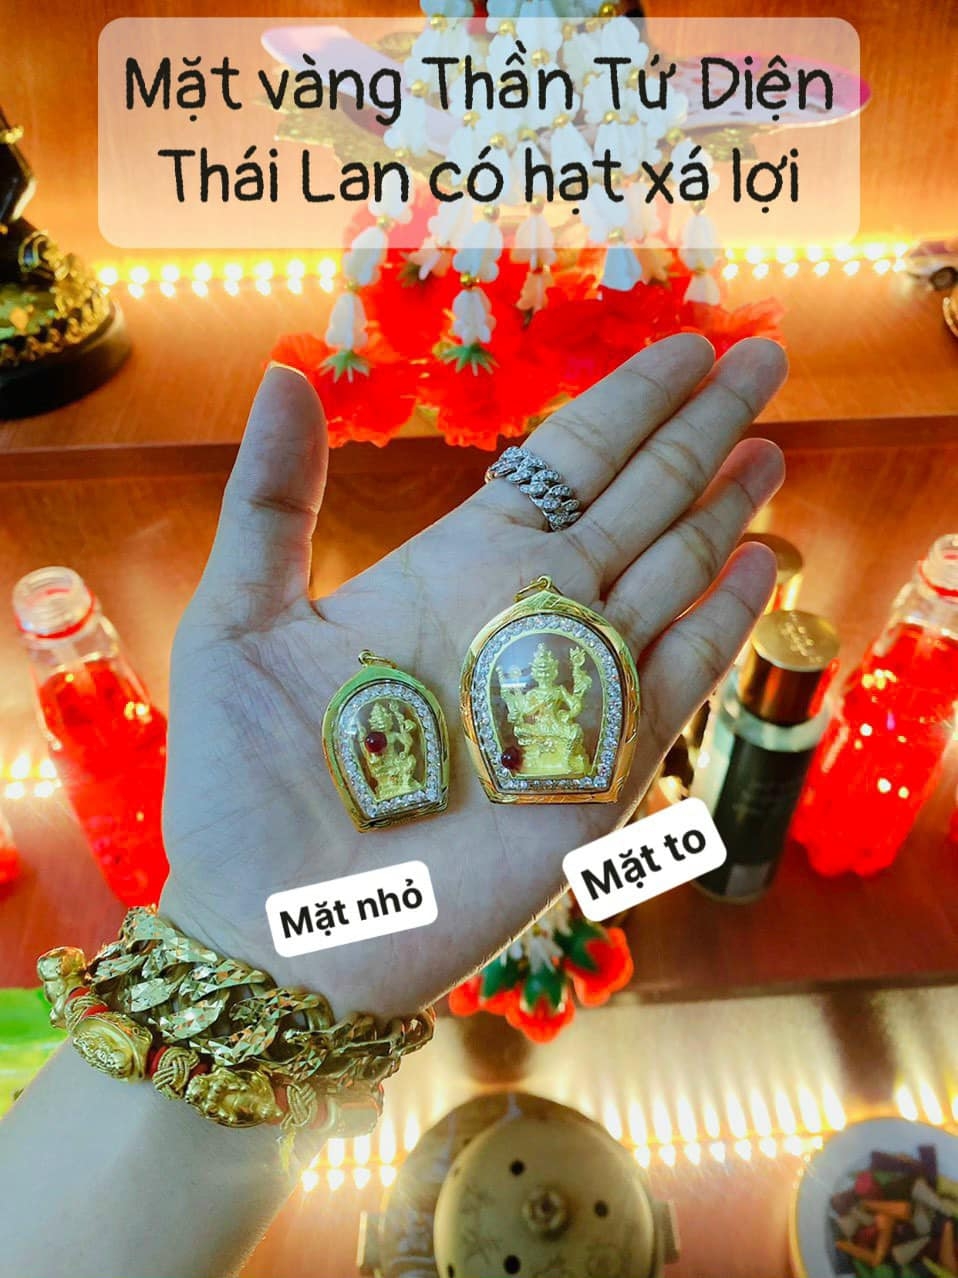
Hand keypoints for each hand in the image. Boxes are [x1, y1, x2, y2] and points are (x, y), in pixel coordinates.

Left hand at [160, 334, 786, 1018]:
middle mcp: (524, 618)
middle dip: (698, 427)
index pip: (563, 463)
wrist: (273, 930)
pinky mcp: (599, 772)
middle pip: (635, 501)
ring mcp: (569, 693)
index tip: (686, 344)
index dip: (626, 404)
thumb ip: (271, 498)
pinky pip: (675, 679)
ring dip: (722, 509)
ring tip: (767, 444)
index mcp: (452, 572)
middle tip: (762, 356)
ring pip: (669, 576)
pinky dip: (721, 623)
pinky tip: (757, 563)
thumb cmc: (241, 784)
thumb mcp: (238, 620)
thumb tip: (289, 372)